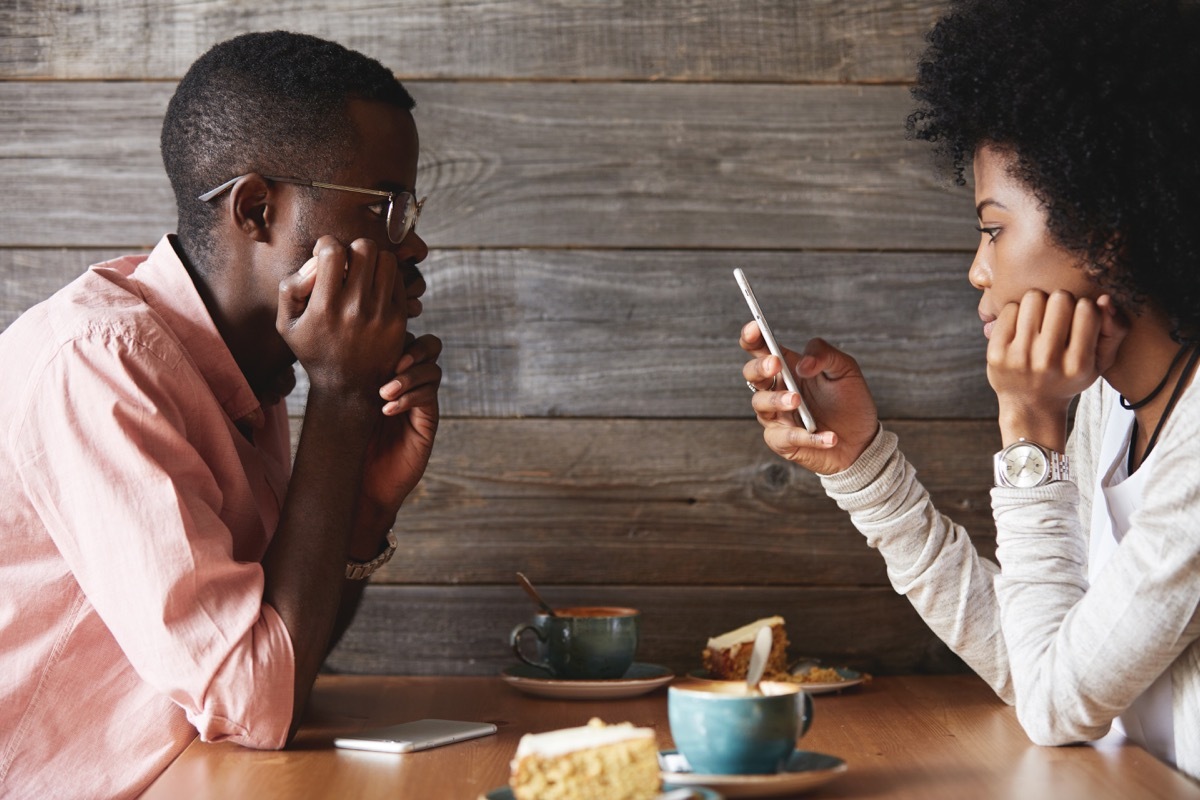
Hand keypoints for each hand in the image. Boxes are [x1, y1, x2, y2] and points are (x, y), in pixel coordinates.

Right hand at [276, 236, 409, 396]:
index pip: (333, 251)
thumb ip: (291, 288)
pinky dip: (386, 277)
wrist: (349, 387)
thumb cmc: (315, 350)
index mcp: (324, 307)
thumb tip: (315, 262)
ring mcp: (380, 313)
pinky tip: (375, 288)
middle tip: (347, 263)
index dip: (327, 245)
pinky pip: (398, 280)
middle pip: (364, 248)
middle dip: (353, 248)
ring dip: (373, 259)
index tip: (325, 256)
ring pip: (386, 259)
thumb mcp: (288, 325)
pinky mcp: (399, 318)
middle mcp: (355, 308)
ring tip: (363, 272)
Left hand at [355, 333, 442, 533]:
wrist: (360, 482)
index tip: (371, 343)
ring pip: (433, 370)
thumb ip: (344, 373)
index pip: (403, 336)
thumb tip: (326, 340)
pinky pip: (429, 397)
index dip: (395, 333)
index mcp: (389, 368)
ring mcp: (421, 400)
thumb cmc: (345, 440)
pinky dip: (410, 398)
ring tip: (384, 393)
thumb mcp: (340, 402)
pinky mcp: (427, 421)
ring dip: (409, 376)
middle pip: (429, 345)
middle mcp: (409, 380)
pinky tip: (387, 410)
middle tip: (394, 363)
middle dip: (414, 348)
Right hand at [740, 322, 878, 474]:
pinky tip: (829, 436)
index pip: (760, 349)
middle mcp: (776, 390)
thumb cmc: (849, 401)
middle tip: (776, 364)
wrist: (862, 440)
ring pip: (761, 404)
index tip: (755, 327)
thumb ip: (824, 355)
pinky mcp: (784, 442)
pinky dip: (808, 437)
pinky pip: (786, 437)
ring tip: (798, 401)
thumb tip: (802, 365)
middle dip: (760, 367)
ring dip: (778, 400)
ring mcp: (776, 416)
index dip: (752, 338)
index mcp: (787, 368)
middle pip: (752, 375)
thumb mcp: (845, 369)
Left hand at [987, 290, 1126, 447]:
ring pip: (1033, 298)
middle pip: (1060, 299)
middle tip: (1058, 317)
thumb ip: (1114, 331)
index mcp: (1077, 365)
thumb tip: (1104, 299)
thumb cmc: (1069, 378)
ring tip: (1040, 319)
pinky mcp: (996, 353)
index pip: (1087, 309)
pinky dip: (1017, 312)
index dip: (1085, 308)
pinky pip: (1009, 309)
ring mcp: (1019, 357)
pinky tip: (1022, 327)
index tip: (1079, 320)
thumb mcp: (1100, 363)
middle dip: (1061, 302)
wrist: (1030, 405)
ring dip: (1039, 303)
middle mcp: (1048, 361)